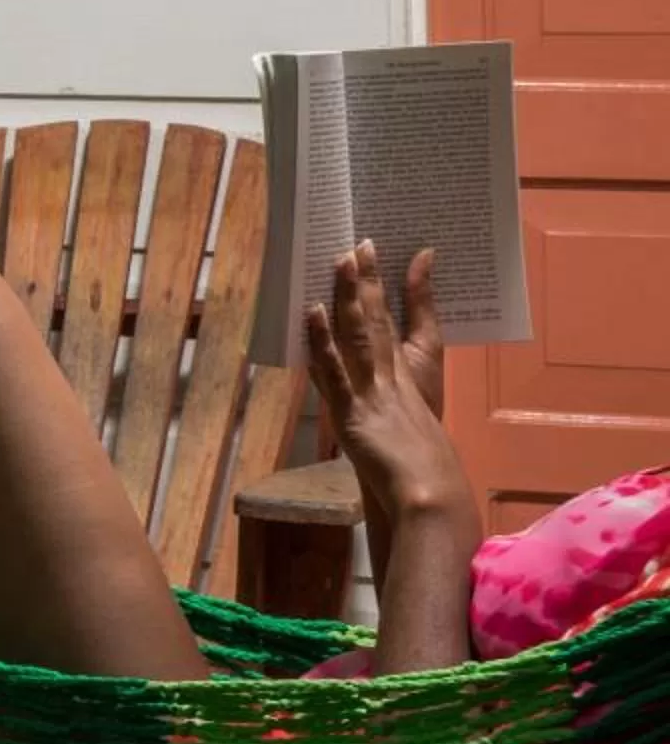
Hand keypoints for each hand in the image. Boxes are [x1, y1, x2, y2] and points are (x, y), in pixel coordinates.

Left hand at [306, 240, 471, 520]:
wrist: (432, 502)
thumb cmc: (429, 477)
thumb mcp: (424, 431)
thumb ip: (414, 407)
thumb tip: (405, 396)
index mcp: (411, 383)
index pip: (402, 327)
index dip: (398, 291)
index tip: (401, 257)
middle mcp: (393, 381)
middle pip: (380, 322)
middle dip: (369, 281)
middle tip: (362, 241)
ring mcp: (372, 394)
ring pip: (359, 336)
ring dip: (348, 295)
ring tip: (341, 257)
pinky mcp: (352, 415)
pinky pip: (333, 371)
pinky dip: (321, 340)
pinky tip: (311, 311)